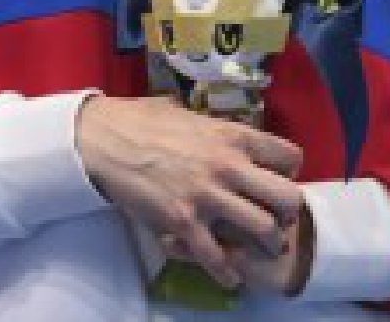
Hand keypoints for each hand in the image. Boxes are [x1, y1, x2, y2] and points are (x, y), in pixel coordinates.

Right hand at [77, 95, 302, 288]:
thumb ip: (211, 128)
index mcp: (231, 135)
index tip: (276, 178)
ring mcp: (207, 196)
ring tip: (259, 247)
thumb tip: (219, 132)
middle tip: (275, 216)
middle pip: (288, 198)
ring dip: (266, 243)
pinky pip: (218, 257)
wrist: (100, 140)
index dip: (288, 171)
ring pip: (264, 230)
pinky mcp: (183, 222)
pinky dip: (228, 272)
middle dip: (287, 212)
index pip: (289, 156)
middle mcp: (228, 165)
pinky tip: (230, 276)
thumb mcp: (184, 113)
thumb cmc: (137, 120)